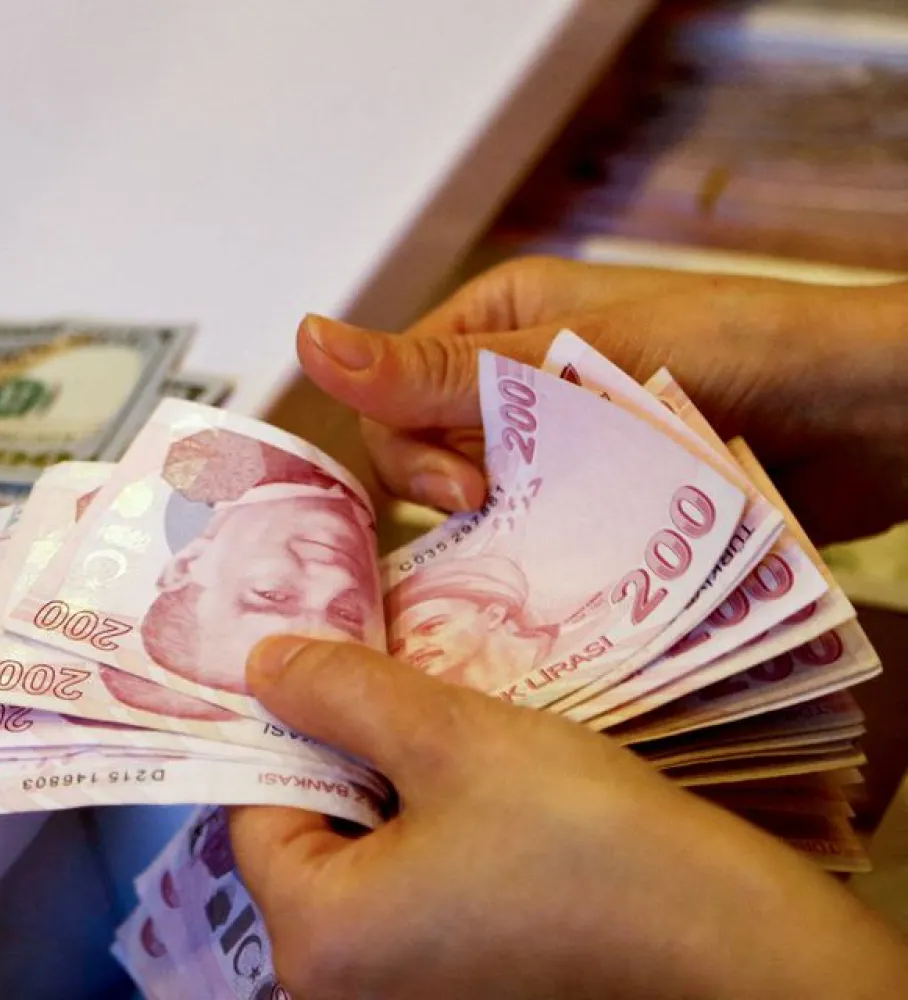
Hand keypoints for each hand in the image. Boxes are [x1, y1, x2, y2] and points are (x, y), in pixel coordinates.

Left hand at [229, 636, 907, 999]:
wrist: (728, 949)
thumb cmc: (584, 844)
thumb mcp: (449, 738)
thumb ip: (340, 694)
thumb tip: (260, 667)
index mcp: (315, 939)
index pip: (256, 811)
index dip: (290, 731)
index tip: (334, 673)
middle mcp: (339, 988)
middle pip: (305, 841)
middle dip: (347, 760)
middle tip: (401, 696)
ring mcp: (400, 997)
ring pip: (362, 863)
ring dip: (393, 796)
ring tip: (448, 742)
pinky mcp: (455, 992)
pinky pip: (410, 899)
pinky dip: (430, 841)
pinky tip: (482, 800)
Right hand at [297, 257, 907, 542]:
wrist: (872, 412)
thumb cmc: (739, 347)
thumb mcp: (572, 353)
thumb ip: (439, 368)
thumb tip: (308, 338)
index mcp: (494, 325)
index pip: (391, 399)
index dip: (407, 452)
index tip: (465, 489)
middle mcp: (515, 390)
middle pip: (422, 460)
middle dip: (448, 498)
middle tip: (500, 515)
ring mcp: (560, 452)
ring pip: (479, 512)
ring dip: (497, 536)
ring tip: (544, 554)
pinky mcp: (603, 509)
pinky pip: (539, 546)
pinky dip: (541, 567)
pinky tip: (562, 586)